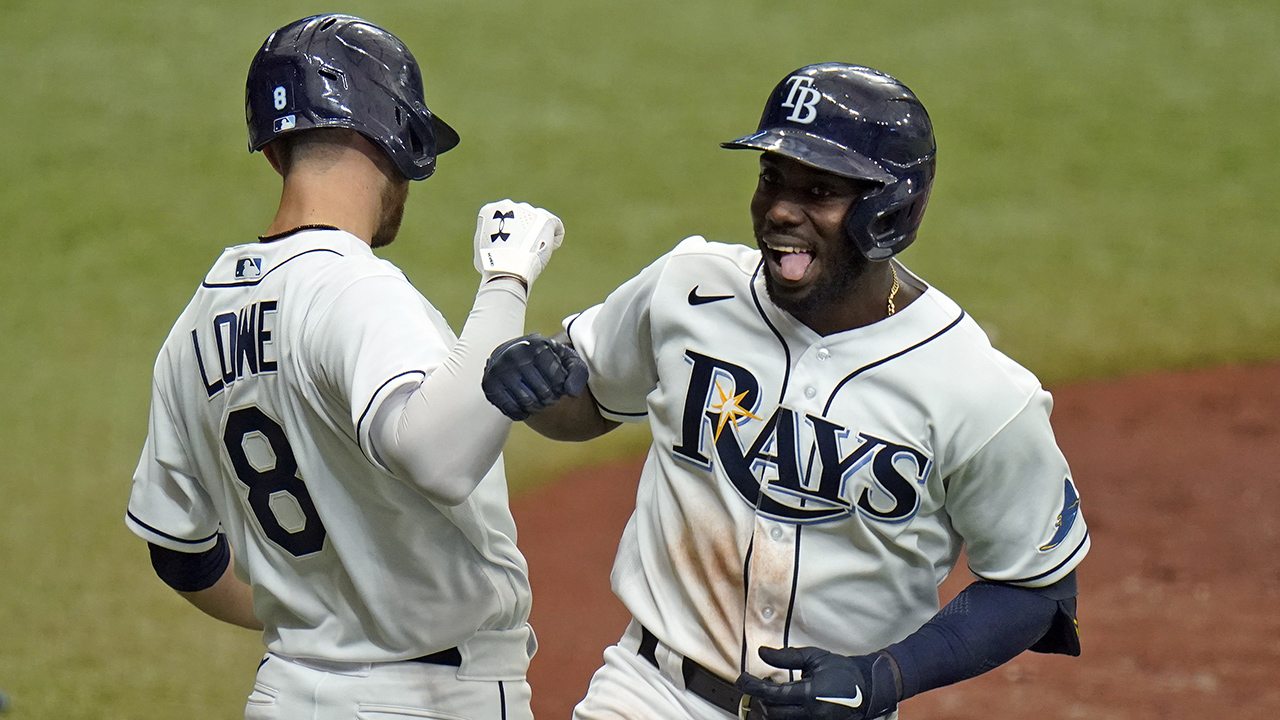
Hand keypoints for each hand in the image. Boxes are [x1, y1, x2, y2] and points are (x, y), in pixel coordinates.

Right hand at [473, 199, 563, 286]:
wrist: (507, 266)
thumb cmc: (491, 263)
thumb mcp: (481, 247)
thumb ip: (490, 238)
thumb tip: (494, 242)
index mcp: (491, 210)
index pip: (502, 220)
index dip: (507, 237)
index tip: (508, 249)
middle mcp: (509, 205)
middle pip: (521, 219)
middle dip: (524, 234)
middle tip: (522, 252)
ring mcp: (528, 210)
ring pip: (538, 223)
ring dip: (538, 236)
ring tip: (534, 252)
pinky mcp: (546, 218)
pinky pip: (555, 227)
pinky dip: (554, 239)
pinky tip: (548, 249)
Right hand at [482, 334, 588, 420]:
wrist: (514, 355)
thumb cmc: (545, 359)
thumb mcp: (566, 360)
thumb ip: (577, 373)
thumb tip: (572, 393)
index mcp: (536, 346)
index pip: (557, 379)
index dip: (561, 388)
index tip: (559, 386)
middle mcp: (515, 355)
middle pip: (543, 392)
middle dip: (551, 399)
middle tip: (550, 397)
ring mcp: (500, 370)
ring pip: (527, 402)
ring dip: (537, 407)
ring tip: (539, 401)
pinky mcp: (489, 385)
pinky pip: (510, 409)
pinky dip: (521, 413)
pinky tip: (526, 408)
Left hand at [736, 647, 898, 719]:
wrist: (867, 689)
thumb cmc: (843, 672)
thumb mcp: (815, 658)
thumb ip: (787, 656)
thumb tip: (763, 653)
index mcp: (811, 694)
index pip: (772, 694)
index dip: (752, 687)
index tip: (743, 679)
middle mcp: (812, 713)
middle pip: (772, 713)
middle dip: (759, 699)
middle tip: (755, 685)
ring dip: (768, 710)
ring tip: (768, 696)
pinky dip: (781, 715)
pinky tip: (780, 705)